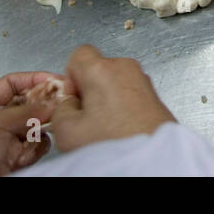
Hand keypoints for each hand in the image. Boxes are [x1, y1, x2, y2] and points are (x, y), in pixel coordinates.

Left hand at [0, 71, 69, 175]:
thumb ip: (24, 110)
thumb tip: (50, 103)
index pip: (10, 85)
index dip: (32, 80)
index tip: (54, 81)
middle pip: (26, 105)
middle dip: (42, 106)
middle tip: (57, 105)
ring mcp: (4, 144)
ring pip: (35, 126)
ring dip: (39, 131)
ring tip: (34, 136)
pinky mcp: (14, 160)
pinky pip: (36, 147)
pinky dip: (36, 149)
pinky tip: (24, 156)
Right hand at [49, 45, 174, 151]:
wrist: (152, 159)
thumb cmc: (115, 144)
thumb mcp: (67, 130)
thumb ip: (60, 108)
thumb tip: (68, 102)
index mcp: (103, 69)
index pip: (79, 54)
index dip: (70, 77)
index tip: (73, 98)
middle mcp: (126, 69)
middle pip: (97, 69)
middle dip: (89, 90)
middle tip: (87, 117)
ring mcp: (143, 81)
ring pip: (114, 82)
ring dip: (106, 100)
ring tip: (105, 127)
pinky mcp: (153, 96)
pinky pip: (129, 94)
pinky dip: (122, 107)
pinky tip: (120, 129)